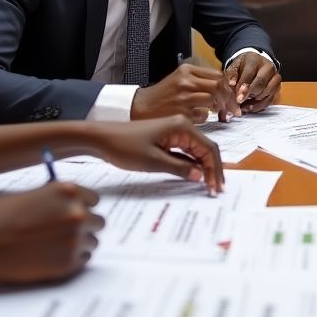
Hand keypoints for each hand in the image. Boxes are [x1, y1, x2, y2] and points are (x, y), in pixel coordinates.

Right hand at [0, 181, 104, 283]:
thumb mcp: (32, 194)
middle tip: (67, 233)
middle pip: (98, 221)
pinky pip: (84, 259)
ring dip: (79, 244)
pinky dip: (73, 259)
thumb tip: (74, 204)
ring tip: (55, 246)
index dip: (84, 207)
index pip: (94, 199)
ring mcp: (75, 239)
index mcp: (68, 192)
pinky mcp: (69, 263)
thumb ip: (57, 198)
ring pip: (92, 241)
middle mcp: (77, 214)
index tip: (76, 213)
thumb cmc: (0, 217)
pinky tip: (53, 257)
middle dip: (85, 226)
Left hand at [94, 114, 224, 195]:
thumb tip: (201, 176)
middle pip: (206, 149)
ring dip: (204, 168)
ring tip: (209, 186)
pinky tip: (194, 177)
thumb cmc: (124, 147)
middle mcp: (181, 126)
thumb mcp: (153, 161)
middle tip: (216, 190)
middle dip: (213, 170)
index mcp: (182, 127)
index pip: (208, 149)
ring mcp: (174, 132)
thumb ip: (180, 168)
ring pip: (197, 151)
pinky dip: (192, 165)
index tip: (215, 188)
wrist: (100, 138)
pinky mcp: (167, 138)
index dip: (215, 170)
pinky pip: (185, 152)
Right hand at [131, 63, 240, 122]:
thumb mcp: (179, 79)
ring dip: (218, 109)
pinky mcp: (181, 114)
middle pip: (218, 87)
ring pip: (212, 101)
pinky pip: (203, 116)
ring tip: (217, 113)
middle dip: (230, 99)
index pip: (218, 75)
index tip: (235, 95)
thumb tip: (227, 87)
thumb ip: (200, 80)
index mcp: (186, 71)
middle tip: (235, 109)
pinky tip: (197, 117)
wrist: (140, 108)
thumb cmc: (163, 95)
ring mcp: (183, 98)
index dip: (230, 86)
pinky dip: (204, 118)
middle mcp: (185, 82)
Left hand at [224, 52, 281, 113]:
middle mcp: (268, 67)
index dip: (242, 87)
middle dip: (249, 94)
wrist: (257, 65)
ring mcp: (275, 77)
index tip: (237, 96)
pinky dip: (259, 106)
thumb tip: (232, 84)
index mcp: (255, 60)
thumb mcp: (235, 66)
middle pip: (260, 83)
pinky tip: (250, 107)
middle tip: (240, 102)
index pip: (250, 73)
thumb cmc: (244, 66)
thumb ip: (231, 74)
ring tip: (243, 106)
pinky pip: (270, 99)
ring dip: (254, 102)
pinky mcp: (278, 87)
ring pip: (267, 93)